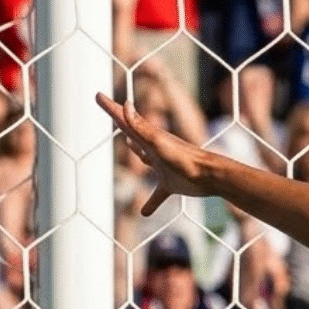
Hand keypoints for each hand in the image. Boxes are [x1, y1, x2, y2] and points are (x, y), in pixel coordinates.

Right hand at [96, 92, 212, 215]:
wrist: (210, 176)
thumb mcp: (158, 143)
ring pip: (143, 156)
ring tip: (129, 144)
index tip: (98, 95)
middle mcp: (153, 149)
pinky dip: (151, 202)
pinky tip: (144, 213)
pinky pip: (157, 194)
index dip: (111, 108)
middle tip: (112, 110)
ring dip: (135, 150)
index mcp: (148, 138)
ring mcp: (162, 166)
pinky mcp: (171, 183)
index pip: (125, 120)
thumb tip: (125, 104)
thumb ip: (141, 127)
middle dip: (121, 121)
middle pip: (132, 132)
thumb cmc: (185, 159)